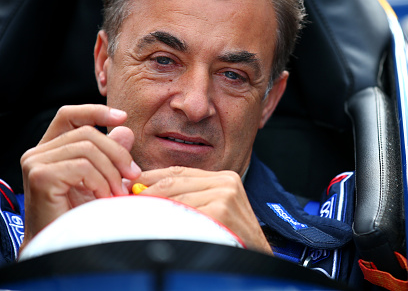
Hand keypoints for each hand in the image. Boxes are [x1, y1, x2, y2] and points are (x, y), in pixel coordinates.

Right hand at [20, 105, 140, 245]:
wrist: (63, 245)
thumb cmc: (80, 214)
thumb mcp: (100, 178)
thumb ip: (110, 154)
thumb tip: (125, 130)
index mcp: (51, 149)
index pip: (70, 115)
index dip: (96, 111)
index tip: (123, 117)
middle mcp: (38, 153)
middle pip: (87, 133)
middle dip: (117, 153)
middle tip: (132, 176)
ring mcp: (36, 163)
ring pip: (88, 149)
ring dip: (111, 172)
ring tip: (117, 193)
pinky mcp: (40, 176)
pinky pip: (83, 167)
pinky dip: (100, 182)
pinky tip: (103, 197)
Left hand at [134, 166, 271, 254]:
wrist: (258, 261)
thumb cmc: (230, 238)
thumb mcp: (213, 211)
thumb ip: (187, 197)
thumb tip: (141, 190)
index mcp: (223, 178)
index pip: (177, 172)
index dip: (149, 178)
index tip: (127, 188)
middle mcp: (226, 181)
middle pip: (172, 183)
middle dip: (145, 193)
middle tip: (122, 203)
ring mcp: (225, 195)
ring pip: (174, 199)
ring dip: (151, 209)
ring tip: (131, 218)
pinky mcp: (221, 211)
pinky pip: (182, 214)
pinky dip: (164, 221)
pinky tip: (152, 229)